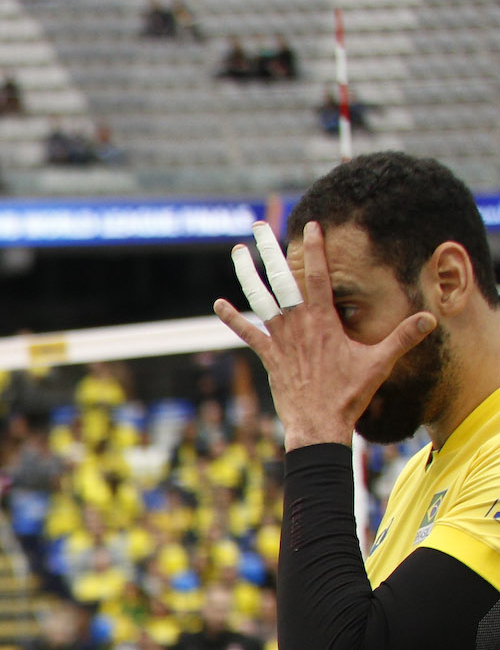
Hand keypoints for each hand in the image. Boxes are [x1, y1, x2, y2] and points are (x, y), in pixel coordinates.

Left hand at [214, 220, 436, 449]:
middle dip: (271, 250)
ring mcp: (281, 340)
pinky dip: (233, 319)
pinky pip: (248, 334)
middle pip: (282, 280)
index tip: (312, 225)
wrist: (318, 425)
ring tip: (237, 250)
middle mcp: (298, 325)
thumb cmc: (349, 394)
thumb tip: (431, 317)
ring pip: (260, 300)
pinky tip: (218, 304)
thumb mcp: (380, 363)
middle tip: (259, 224)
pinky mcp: (269, 357)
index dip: (314, 249)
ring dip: (248, 274)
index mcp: (324, 321)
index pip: (318, 276)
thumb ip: (403, 337)